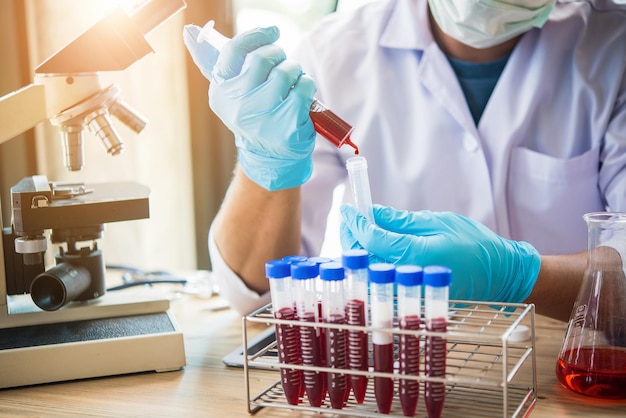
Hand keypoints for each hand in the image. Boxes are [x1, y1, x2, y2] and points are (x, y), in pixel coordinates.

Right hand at [183, 24, 316, 190]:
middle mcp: (239, 106)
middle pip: (263, 58)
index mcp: (221, 93)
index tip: (272, 32)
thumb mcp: (230, 94)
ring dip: (295, 70)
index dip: (255, 36)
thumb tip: (190, 32)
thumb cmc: (252, 115)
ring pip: (286, 71)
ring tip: (292, 82)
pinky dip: (306, 85)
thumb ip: (211, 63)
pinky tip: (301, 96)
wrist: (270, 158)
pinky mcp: (288, 126)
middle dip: (279, 55)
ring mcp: (264, 117)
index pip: (233, 51)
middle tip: (282, 63)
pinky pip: (304, 87)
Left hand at [340, 204, 540, 302]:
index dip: (356, 222)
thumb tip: (372, 212)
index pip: (372, 239)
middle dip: (351, 237)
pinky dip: (370, 266)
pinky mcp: (411, 299)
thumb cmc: (475, 244)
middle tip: (349, 220)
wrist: (500, 275)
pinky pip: (381, 283)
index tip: (348, 210)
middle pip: (363, 258)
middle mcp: (409, 276)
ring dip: (357, 252)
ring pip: (368, 273)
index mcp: (417, 254)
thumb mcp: (437, 222)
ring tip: (357, 232)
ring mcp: (409, 292)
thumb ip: (400, 220)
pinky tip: (370, 252)